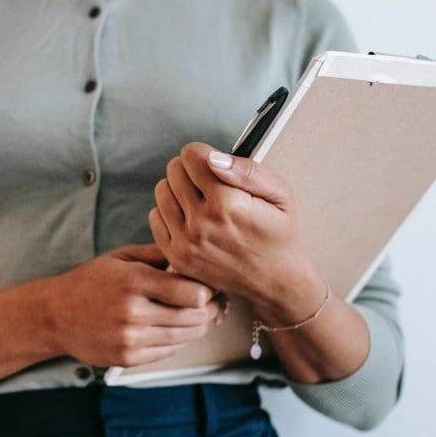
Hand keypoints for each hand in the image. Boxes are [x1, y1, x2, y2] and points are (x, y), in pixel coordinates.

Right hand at [42, 243, 225, 367]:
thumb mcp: (119, 258)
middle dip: (212, 310)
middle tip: (219, 303)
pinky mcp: (128, 358)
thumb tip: (191, 253)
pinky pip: (169, 351)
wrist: (54, 316)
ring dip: (201, 327)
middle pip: (194, 317)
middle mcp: (133, 312)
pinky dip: (180, 341)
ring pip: (185, 337)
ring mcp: (130, 338)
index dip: (209, 290)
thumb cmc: (88, 283)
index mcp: (133, 281)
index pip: (192, 292)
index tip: (212, 285)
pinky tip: (181, 330)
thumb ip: (156, 254)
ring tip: (207, 317)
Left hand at [148, 141, 320, 322]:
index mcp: (227, 204)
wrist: (274, 281)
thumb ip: (247, 171)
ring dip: (178, 190)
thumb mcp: (281, 195)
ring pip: (161, 191)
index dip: (204, 155)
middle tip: (210, 184)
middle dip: (191, 171)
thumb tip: (212, 158)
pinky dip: (169, 213)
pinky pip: (154, 216)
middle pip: (173, 171)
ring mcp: (185, 242)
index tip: (215, 165)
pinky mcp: (175, 256)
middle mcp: (201, 223)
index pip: (190, 155)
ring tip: (201, 201)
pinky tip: (191, 219)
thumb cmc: (279, 233)